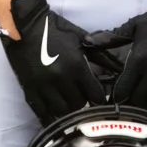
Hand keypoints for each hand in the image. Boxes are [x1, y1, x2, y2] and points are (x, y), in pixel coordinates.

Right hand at [0, 0, 119, 124]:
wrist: (26, 24)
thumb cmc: (56, 29)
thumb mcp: (81, 38)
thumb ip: (102, 55)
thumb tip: (121, 68)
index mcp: (77, 65)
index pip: (95, 95)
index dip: (100, 100)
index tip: (101, 101)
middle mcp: (62, 79)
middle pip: (80, 106)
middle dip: (86, 107)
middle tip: (88, 107)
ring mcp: (44, 87)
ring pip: (62, 112)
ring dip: (70, 114)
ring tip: (73, 114)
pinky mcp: (30, 90)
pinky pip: (42, 113)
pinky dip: (51, 119)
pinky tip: (57, 122)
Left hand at [82, 0, 146, 117]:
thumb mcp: (135, 25)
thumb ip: (112, 37)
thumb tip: (88, 41)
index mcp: (139, 60)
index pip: (123, 89)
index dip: (116, 98)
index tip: (112, 103)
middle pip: (137, 100)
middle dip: (130, 107)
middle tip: (125, 111)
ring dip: (145, 112)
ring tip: (139, 115)